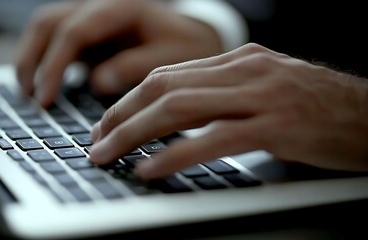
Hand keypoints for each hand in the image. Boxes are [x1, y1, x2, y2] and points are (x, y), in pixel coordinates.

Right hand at [14, 0, 222, 106]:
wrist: (194, 36)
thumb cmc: (187, 46)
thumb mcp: (172, 57)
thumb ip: (137, 66)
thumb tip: (97, 81)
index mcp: (121, 8)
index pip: (75, 31)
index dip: (54, 65)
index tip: (45, 98)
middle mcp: (101, 8)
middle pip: (49, 23)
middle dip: (32, 60)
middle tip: (30, 98)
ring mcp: (93, 20)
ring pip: (46, 28)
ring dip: (31, 58)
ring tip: (27, 93)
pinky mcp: (91, 35)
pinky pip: (57, 41)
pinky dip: (44, 62)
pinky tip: (43, 85)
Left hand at [89, 43, 367, 179]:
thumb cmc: (316, 106)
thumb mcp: (264, 89)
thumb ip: (223, 95)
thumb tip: (176, 113)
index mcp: (237, 60)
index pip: (166, 74)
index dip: (129, 100)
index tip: (107, 123)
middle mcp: (244, 70)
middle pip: (164, 88)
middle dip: (121, 116)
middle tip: (97, 141)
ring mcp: (260, 96)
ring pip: (180, 109)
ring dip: (136, 133)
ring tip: (110, 154)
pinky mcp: (276, 127)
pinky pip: (213, 140)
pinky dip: (176, 154)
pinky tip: (151, 168)